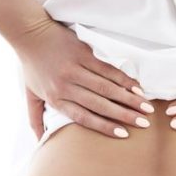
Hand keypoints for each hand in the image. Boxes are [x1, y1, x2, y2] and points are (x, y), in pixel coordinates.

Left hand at [13, 17, 154, 139]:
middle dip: (124, 115)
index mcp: (55, 98)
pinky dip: (123, 79)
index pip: (83, 117)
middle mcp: (66, 85)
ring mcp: (76, 69)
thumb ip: (35, 119)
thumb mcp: (30, 96)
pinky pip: (107, 69)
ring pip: (107, 88)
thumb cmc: (31, 67)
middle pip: (99, 104)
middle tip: (143, 124)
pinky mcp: (83, 54)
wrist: (30, 34)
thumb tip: (39, 141)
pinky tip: (136, 87)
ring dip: (129, 98)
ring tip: (146, 108)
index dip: (104, 126)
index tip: (123, 134)